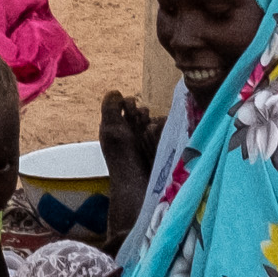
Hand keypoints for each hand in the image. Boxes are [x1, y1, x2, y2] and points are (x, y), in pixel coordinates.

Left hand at [98, 89, 159, 203]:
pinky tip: (157, 138)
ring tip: (148, 132)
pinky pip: (167, 130)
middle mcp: (133, 133)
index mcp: (117, 128)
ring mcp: (149, 141)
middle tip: (140, 120)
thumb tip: (116, 91)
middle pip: (142, 111)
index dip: (129, 103)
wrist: (139, 185)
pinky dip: (162, 130)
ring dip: (152, 122)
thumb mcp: (110, 130)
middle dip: (142, 113)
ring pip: (155, 119)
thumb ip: (111, 108)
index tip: (130, 109)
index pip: (126, 104)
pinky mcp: (164, 148)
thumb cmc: (122, 159)